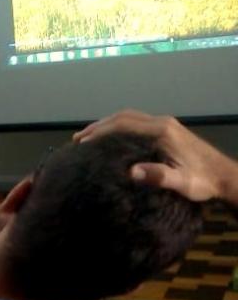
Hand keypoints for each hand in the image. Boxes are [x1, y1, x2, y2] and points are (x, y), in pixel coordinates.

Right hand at [74, 110, 235, 202]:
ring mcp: (164, 124)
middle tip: (77, 139)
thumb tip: (132, 172)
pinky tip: (111, 138)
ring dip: (107, 125)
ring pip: (129, 117)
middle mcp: (161, 123)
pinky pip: (136, 122)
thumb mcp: (182, 183)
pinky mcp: (166, 129)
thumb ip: (159, 176)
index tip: (82, 144)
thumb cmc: (203, 181)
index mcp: (162, 131)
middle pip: (123, 117)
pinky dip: (118, 127)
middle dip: (98, 126)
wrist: (224, 175)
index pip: (124, 125)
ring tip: (87, 137)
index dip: (101, 133)